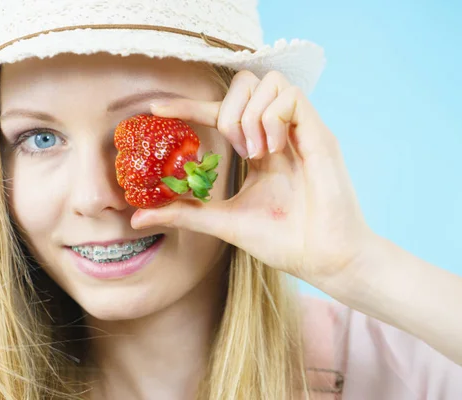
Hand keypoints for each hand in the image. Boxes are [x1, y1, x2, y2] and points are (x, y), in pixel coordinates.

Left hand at [131, 70, 375, 286]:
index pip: (220, 111)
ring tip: (255, 153)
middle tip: (235, 150)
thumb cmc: (282, 241)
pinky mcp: (319, 133)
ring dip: (249, 115)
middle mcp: (278, 133)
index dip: (187, 105)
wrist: (323, 259)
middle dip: (227, 109)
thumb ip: (185, 212)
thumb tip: (138, 217)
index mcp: (258, 148)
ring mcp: (300, 130)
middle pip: (247, 82)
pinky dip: (272, 117)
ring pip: (268, 82)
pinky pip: (291, 96)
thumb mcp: (223, 222)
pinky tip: (271, 149)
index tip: (156, 110)